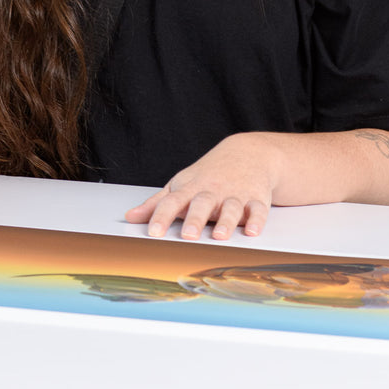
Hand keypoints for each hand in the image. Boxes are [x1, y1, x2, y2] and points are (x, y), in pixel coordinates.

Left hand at [124, 133, 283, 240]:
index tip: (152, 232)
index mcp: (191, 189)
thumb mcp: (182, 184)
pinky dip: (257, 220)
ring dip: (226, 221)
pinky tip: (253, 230)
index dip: (161, 217)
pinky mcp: (256, 198)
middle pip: (202, 203)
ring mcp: (235, 194)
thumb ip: (158, 203)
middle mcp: (212, 191)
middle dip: (195, 219)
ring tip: (220, 235)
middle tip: (188, 235)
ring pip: (231, 207)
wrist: (248, 152)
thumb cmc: (209, 174)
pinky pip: (258, 209)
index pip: (172, 202)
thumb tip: (130, 217)